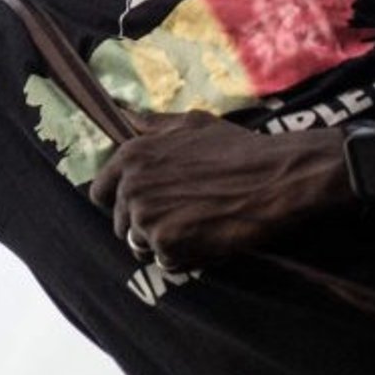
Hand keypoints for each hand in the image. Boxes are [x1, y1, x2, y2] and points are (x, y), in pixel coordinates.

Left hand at [88, 112, 346, 269]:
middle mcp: (130, 185)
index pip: (99, 192)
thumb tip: (123, 112)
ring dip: (163, 244)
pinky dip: (184, 258)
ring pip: (140, 245)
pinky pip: (165, 262)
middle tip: (181, 220)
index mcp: (131, 156)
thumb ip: (152, 124)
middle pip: (120, 223)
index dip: (118, 202)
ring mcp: (146, 216)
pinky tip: (206, 241)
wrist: (275, 178)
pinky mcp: (166, 243)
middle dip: (145, 226)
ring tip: (195, 230)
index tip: (142, 206)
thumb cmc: (237, 149)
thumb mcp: (191, 124)